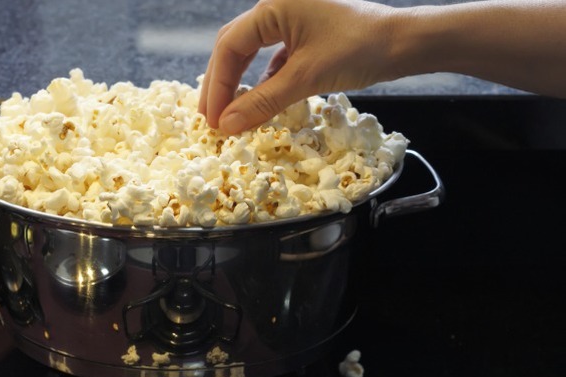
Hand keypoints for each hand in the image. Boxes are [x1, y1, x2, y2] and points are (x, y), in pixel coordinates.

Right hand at [198, 0, 397, 134]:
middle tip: (210, 119)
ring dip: (239, 83)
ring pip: (252, 53)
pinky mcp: (306, 34)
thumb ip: (262, 102)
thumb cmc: (359, 50)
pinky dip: (263, 80)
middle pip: (234, 47)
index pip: (229, 48)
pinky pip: (273, 57)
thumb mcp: (306, 78)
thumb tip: (227, 125)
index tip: (212, 120)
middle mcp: (277, 7)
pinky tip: (260, 100)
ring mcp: (292, 18)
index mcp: (272, 6)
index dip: (216, 86)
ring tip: (230, 113)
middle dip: (221, 84)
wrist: (405, 43)